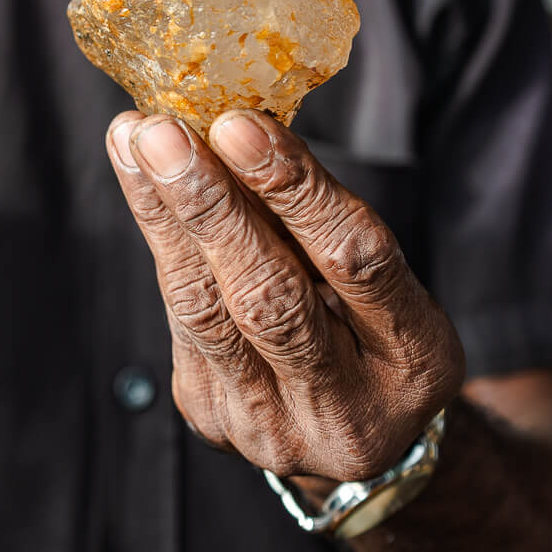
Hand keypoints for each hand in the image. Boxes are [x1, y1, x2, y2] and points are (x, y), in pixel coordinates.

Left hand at [107, 108, 464, 481]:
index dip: (294, 189)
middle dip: (210, 205)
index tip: (239, 124)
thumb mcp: (381, 275)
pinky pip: (180, 316)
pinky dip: (160, 241)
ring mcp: (272, 427)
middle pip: (269, 298)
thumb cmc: (369, 322)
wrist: (350, 428)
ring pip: (205, 309)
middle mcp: (347, 410)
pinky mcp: (212, 417)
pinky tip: (140, 183)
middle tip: (164, 133)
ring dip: (163, 215)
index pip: (354, 261)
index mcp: (416, 358)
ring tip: (135, 142)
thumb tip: (240, 123)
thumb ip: (321, 214)